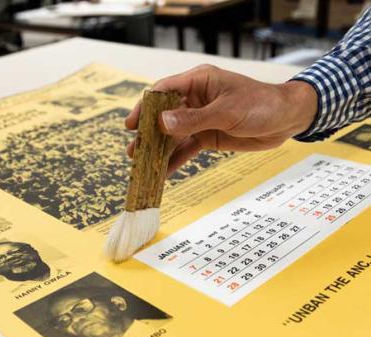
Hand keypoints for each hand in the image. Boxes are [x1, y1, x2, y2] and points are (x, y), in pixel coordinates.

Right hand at [125, 65, 317, 174]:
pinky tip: (163, 172)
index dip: (145, 107)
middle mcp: (195, 99)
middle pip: (164, 116)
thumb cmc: (261, 104)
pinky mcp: (207, 136)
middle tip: (133, 150)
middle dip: (148, 133)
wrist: (287, 120)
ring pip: (173, 135)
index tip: (132, 125)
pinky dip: (176, 160)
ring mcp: (200, 119)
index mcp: (198, 82)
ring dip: (158, 149)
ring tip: (141, 164)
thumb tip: (162, 123)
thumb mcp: (227, 111)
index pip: (163, 91)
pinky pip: (187, 148)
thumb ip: (195, 119)